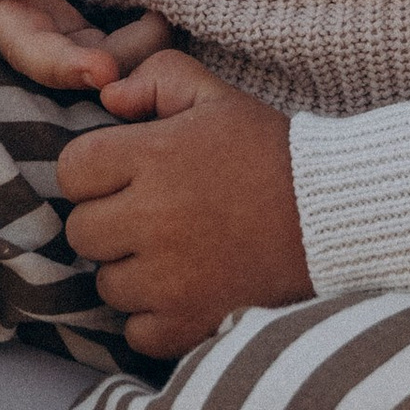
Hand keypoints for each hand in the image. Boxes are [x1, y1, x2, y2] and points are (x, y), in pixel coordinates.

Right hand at [0, 0, 170, 93]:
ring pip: (69, 71)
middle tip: (105, 74)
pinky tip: (162, 35)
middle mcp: (8, 15)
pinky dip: (130, 61)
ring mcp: (33, 44)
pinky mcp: (57, 58)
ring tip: (164, 43)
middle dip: (66, 65)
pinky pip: (94, 69)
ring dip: (119, 64)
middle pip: (31, 49)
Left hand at [58, 47, 312, 357]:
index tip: (128, 175)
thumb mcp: (216, 97)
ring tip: (175, 253)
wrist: (335, 214)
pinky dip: (154, 319)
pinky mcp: (190, 322)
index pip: (73, 170)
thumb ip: (157, 78)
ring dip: (131, 272)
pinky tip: (184, 292)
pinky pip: (135, 332)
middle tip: (154, 216)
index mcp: (154, 156)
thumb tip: (108, 99)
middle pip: (81, 231)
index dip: (95, 172)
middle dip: (110, 222)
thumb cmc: (268, 152)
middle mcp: (154, 217)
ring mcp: (169, 278)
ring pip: (106, 283)